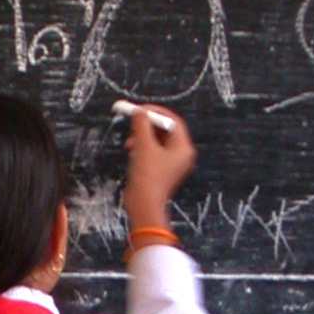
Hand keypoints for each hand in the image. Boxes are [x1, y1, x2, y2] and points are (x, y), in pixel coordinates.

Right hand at [122, 106, 195, 232]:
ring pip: (156, 141)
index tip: (141, 109)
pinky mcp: (159, 171)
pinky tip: (131, 150)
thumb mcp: (144, 145)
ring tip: (130, 141)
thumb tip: (139, 112)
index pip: (172, 121)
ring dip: (141, 137)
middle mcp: (180, 155)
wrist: (143, 204)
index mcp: (183, 148)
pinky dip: (141, 148)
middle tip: (134, 122)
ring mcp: (170, 164)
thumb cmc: (148, 177)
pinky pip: (151, 152)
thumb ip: (141, 124)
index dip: (156, 112)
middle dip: (147, 125)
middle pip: (164, 130)